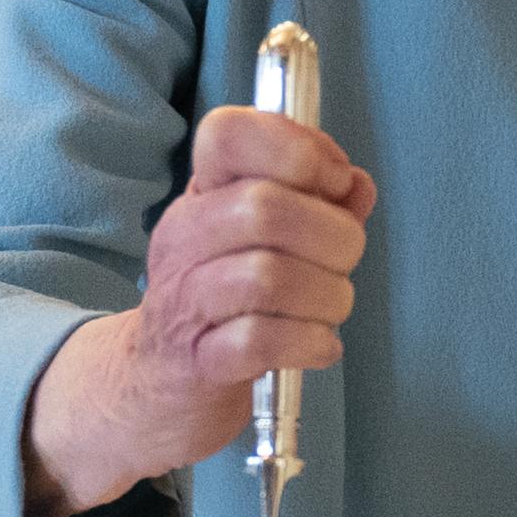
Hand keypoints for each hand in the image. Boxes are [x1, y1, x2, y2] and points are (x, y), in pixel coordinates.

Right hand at [24, 107, 375, 516]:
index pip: (228, 134)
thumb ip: (319, 204)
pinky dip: (309, 342)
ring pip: (268, 277)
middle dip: (334, 235)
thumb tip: (357, 186)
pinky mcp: (197, 360)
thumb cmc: (225, 299)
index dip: (297, 147)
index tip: (333, 181)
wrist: (159, 383)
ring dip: (328, 294)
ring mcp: (184, 300)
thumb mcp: (267, 238)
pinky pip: (261, 340)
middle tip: (344, 260)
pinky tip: (320, 345)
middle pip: (265, 208)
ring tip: (332, 307)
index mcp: (203, 194)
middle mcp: (184, 237)